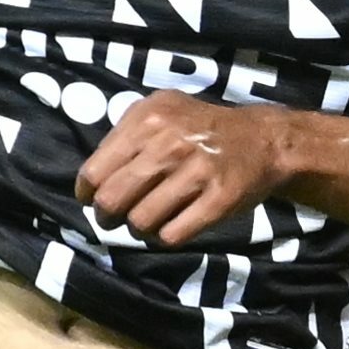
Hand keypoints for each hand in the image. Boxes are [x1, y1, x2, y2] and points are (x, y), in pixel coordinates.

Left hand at [75, 96, 308, 245]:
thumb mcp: (160, 111)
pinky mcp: (219, 200)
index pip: (96, 171)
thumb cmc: (201, 127)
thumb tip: (92, 177)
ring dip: (138, 229)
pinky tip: (170, 228)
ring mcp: (197, 173)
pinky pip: (173, 235)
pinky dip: (165, 238)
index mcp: (148, 120)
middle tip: (115, 218)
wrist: (261, 140)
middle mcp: (170, 144)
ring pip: (141, 222)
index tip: (92, 200)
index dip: (88, 193)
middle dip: (108, 216)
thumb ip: (125, 134)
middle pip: (113, 200)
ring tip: (146, 222)